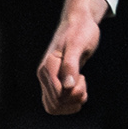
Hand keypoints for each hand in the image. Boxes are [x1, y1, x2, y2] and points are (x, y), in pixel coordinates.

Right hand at [36, 0, 108, 115]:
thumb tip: (68, 87)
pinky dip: (71, 100)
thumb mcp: (79, 45)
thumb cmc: (80, 31)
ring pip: (55, 106)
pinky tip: (80, 87)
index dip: (74, 93)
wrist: (78, 22)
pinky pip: (58, 101)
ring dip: (72, 101)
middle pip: (56, 104)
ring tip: (81, 85)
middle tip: (82, 82)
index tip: (82, 77)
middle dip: (74, 98)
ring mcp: (49, 79)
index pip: (58, 95)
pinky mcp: (55, 81)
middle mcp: (44, 75)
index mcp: (47, 68)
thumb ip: (71, 65)